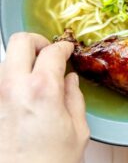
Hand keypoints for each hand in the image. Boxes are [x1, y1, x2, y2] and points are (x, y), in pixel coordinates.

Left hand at [0, 33, 88, 162]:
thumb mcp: (77, 130)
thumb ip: (75, 98)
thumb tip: (70, 81)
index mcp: (42, 90)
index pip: (52, 51)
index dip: (63, 47)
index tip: (67, 48)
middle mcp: (13, 87)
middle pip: (20, 41)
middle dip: (37, 41)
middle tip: (48, 52)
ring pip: (7, 58)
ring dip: (22, 60)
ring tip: (36, 74)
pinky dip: (12, 77)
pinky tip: (23, 91)